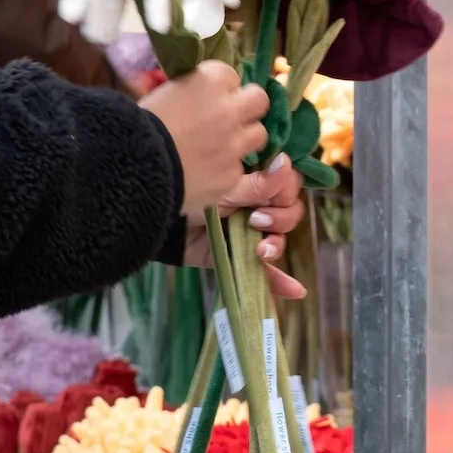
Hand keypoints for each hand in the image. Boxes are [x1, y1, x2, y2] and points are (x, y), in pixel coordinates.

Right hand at [140, 61, 267, 215]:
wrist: (132, 167)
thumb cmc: (138, 125)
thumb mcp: (163, 93)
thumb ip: (189, 88)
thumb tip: (198, 90)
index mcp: (209, 80)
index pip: (231, 75)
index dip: (220, 87)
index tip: (207, 97)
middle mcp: (229, 109)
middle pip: (259, 100)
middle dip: (247, 106)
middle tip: (232, 116)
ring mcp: (234, 143)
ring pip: (259, 134)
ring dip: (244, 137)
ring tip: (223, 145)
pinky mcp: (232, 175)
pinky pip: (241, 167)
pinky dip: (227, 168)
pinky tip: (209, 171)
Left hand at [183, 155, 308, 299]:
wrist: (158, 220)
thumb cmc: (190, 192)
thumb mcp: (227, 187)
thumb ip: (261, 183)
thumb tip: (286, 161)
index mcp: (253, 180)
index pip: (288, 183)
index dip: (285, 189)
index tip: (271, 194)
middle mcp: (255, 204)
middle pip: (289, 210)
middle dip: (281, 216)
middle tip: (257, 219)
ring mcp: (249, 232)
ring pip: (280, 238)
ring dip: (277, 242)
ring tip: (259, 249)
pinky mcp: (239, 258)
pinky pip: (266, 272)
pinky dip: (280, 282)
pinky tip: (295, 290)